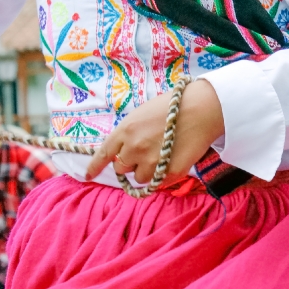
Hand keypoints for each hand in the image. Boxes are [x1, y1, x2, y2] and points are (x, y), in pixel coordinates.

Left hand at [85, 79, 224, 183]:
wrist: (200, 110)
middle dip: (130, 163)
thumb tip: (124, 151)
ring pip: (140, 177)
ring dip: (147, 170)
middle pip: (122, 168)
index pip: (104, 153)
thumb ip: (129, 133)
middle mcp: (134, 148)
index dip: (95, 167)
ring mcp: (151, 162)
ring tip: (162, 154)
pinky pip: (158, 182)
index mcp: (125, 131)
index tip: (88, 176)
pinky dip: (163, 175)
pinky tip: (173, 160)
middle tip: (145, 152)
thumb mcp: (142, 114)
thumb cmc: (172, 107)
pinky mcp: (168, 172)